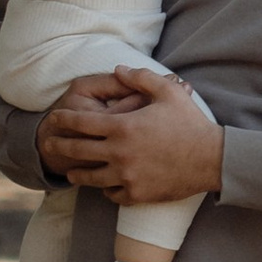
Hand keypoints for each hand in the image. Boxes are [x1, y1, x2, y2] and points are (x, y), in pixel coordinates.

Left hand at [38, 67, 223, 205]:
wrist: (211, 159)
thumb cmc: (190, 123)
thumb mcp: (167, 91)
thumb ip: (140, 77)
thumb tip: (118, 68)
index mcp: (123, 127)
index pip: (82, 123)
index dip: (64, 119)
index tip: (54, 118)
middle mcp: (119, 154)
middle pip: (79, 151)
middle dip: (60, 146)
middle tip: (50, 144)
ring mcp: (127, 176)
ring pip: (91, 178)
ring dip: (78, 173)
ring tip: (71, 172)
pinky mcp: (137, 194)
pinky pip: (112, 194)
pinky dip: (105, 189)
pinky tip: (104, 186)